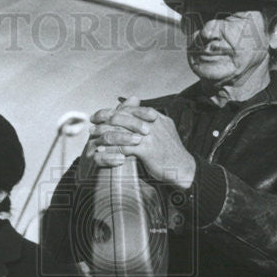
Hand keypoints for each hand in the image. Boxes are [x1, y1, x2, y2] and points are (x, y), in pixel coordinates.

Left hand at [81, 97, 195, 189]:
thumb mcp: (165, 131)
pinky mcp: (147, 150)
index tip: (102, 114)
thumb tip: (140, 115)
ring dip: (104, 133)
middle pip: (123, 115)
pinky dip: (110, 150)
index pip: (131, 108)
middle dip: (105, 118)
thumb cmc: (173, 153)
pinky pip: (123, 148)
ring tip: (94, 136)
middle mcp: (152, 123)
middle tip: (93, 122)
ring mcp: (149, 136)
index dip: (114, 110)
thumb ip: (153, 122)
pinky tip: (101, 152)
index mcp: (156, 117)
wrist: (184, 169)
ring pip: (121, 130)